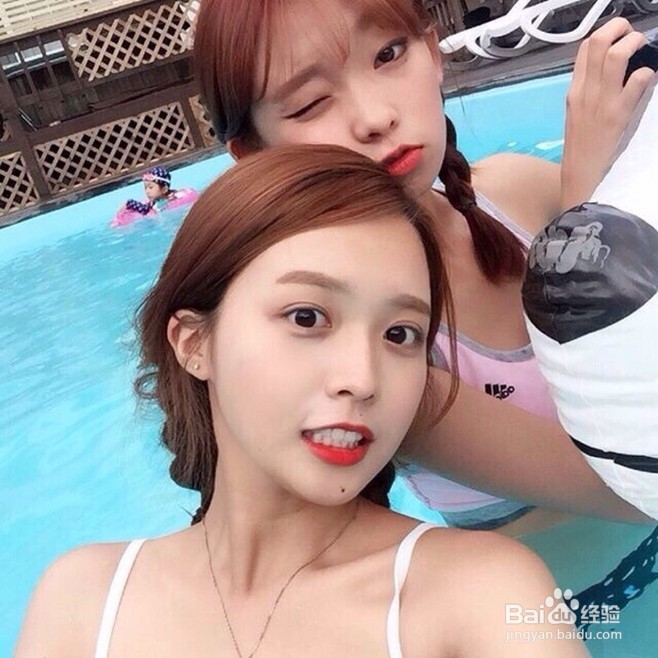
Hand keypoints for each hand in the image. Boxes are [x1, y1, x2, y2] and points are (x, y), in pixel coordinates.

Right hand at [561, 18, 654, 209]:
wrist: (580, 176)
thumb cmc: (582, 147)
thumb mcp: (578, 114)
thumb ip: (589, 90)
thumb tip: (610, 70)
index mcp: (575, 91)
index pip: (585, 48)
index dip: (605, 34)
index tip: (619, 38)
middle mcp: (586, 93)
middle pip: (598, 43)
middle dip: (620, 29)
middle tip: (633, 36)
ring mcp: (601, 103)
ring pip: (617, 55)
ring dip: (635, 44)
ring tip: (643, 50)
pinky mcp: (618, 116)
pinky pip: (637, 81)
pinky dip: (646, 74)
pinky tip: (647, 80)